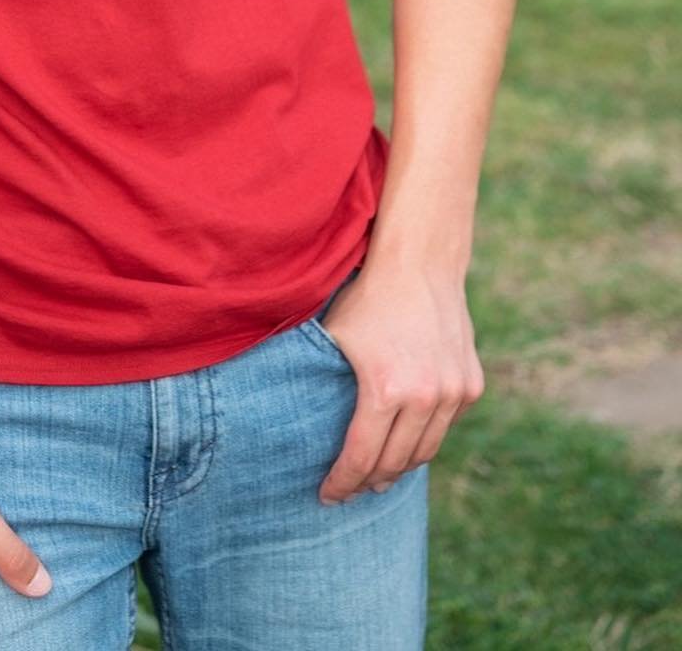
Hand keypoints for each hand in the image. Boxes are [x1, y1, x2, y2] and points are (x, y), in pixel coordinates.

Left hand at [315, 259, 485, 504]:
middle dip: (370, 481)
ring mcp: (454, 392)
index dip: (343, 482)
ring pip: (426, 450)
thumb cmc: (367, 298)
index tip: (328, 496)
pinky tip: (406, 439)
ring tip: (380, 474)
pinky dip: (425, 436)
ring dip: (401, 466)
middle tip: (352, 490)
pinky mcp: (471, 385)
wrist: (419, 264)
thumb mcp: (333, 338)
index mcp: (385, 390)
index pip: (362, 457)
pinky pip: (446, 424)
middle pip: (396, 463)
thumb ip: (320, 379)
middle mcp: (425, 397)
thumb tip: (290, 414)